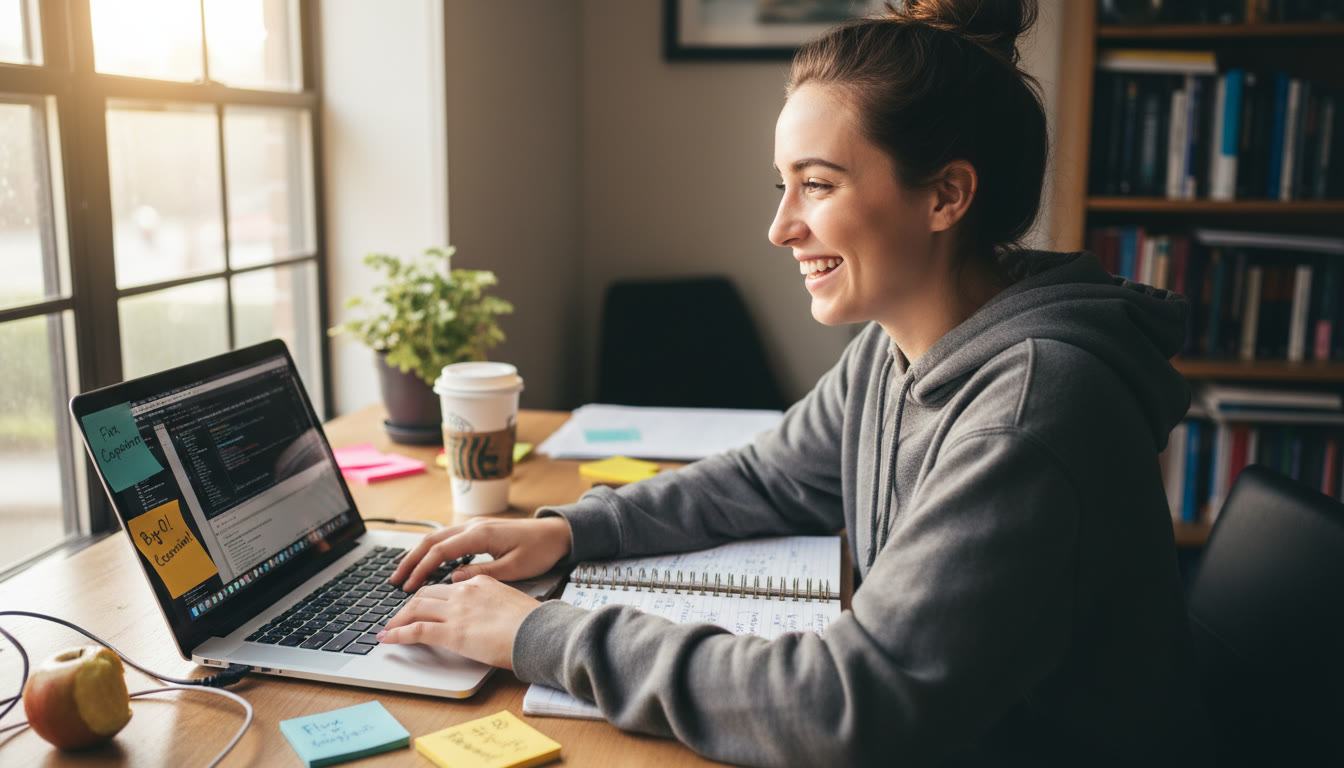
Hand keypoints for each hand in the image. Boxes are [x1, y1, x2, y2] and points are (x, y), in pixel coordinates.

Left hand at [377, 575, 540, 668]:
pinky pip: (415, 631)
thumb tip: (486, 613)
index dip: (429, 596)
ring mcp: (456, 611)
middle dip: (408, 605)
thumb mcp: (511, 602)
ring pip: (415, 608)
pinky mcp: (452, 633)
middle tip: (398, 616)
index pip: (446, 586)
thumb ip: (492, 602)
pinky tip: (388, 639)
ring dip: (398, 619)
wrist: (540, 632)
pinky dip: (397, 634)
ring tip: (388, 629)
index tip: (422, 604)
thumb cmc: (533, 623)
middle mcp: (464, 592)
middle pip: (425, 594)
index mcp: (480, 582)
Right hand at [388, 516, 572, 591]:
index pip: (440, 551)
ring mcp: (475, 526)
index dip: (421, 569)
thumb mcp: (514, 568)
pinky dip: (432, 550)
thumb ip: (482, 573)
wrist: (558, 533)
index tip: (407, 586)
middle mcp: (473, 526)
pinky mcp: (479, 530)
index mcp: (480, 535)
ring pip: (437, 537)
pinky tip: (426, 562)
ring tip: (402, 572)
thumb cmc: (540, 551)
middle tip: (395, 580)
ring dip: (418, 554)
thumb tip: (452, 579)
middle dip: (410, 560)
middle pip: (431, 541)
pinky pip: (448, 538)